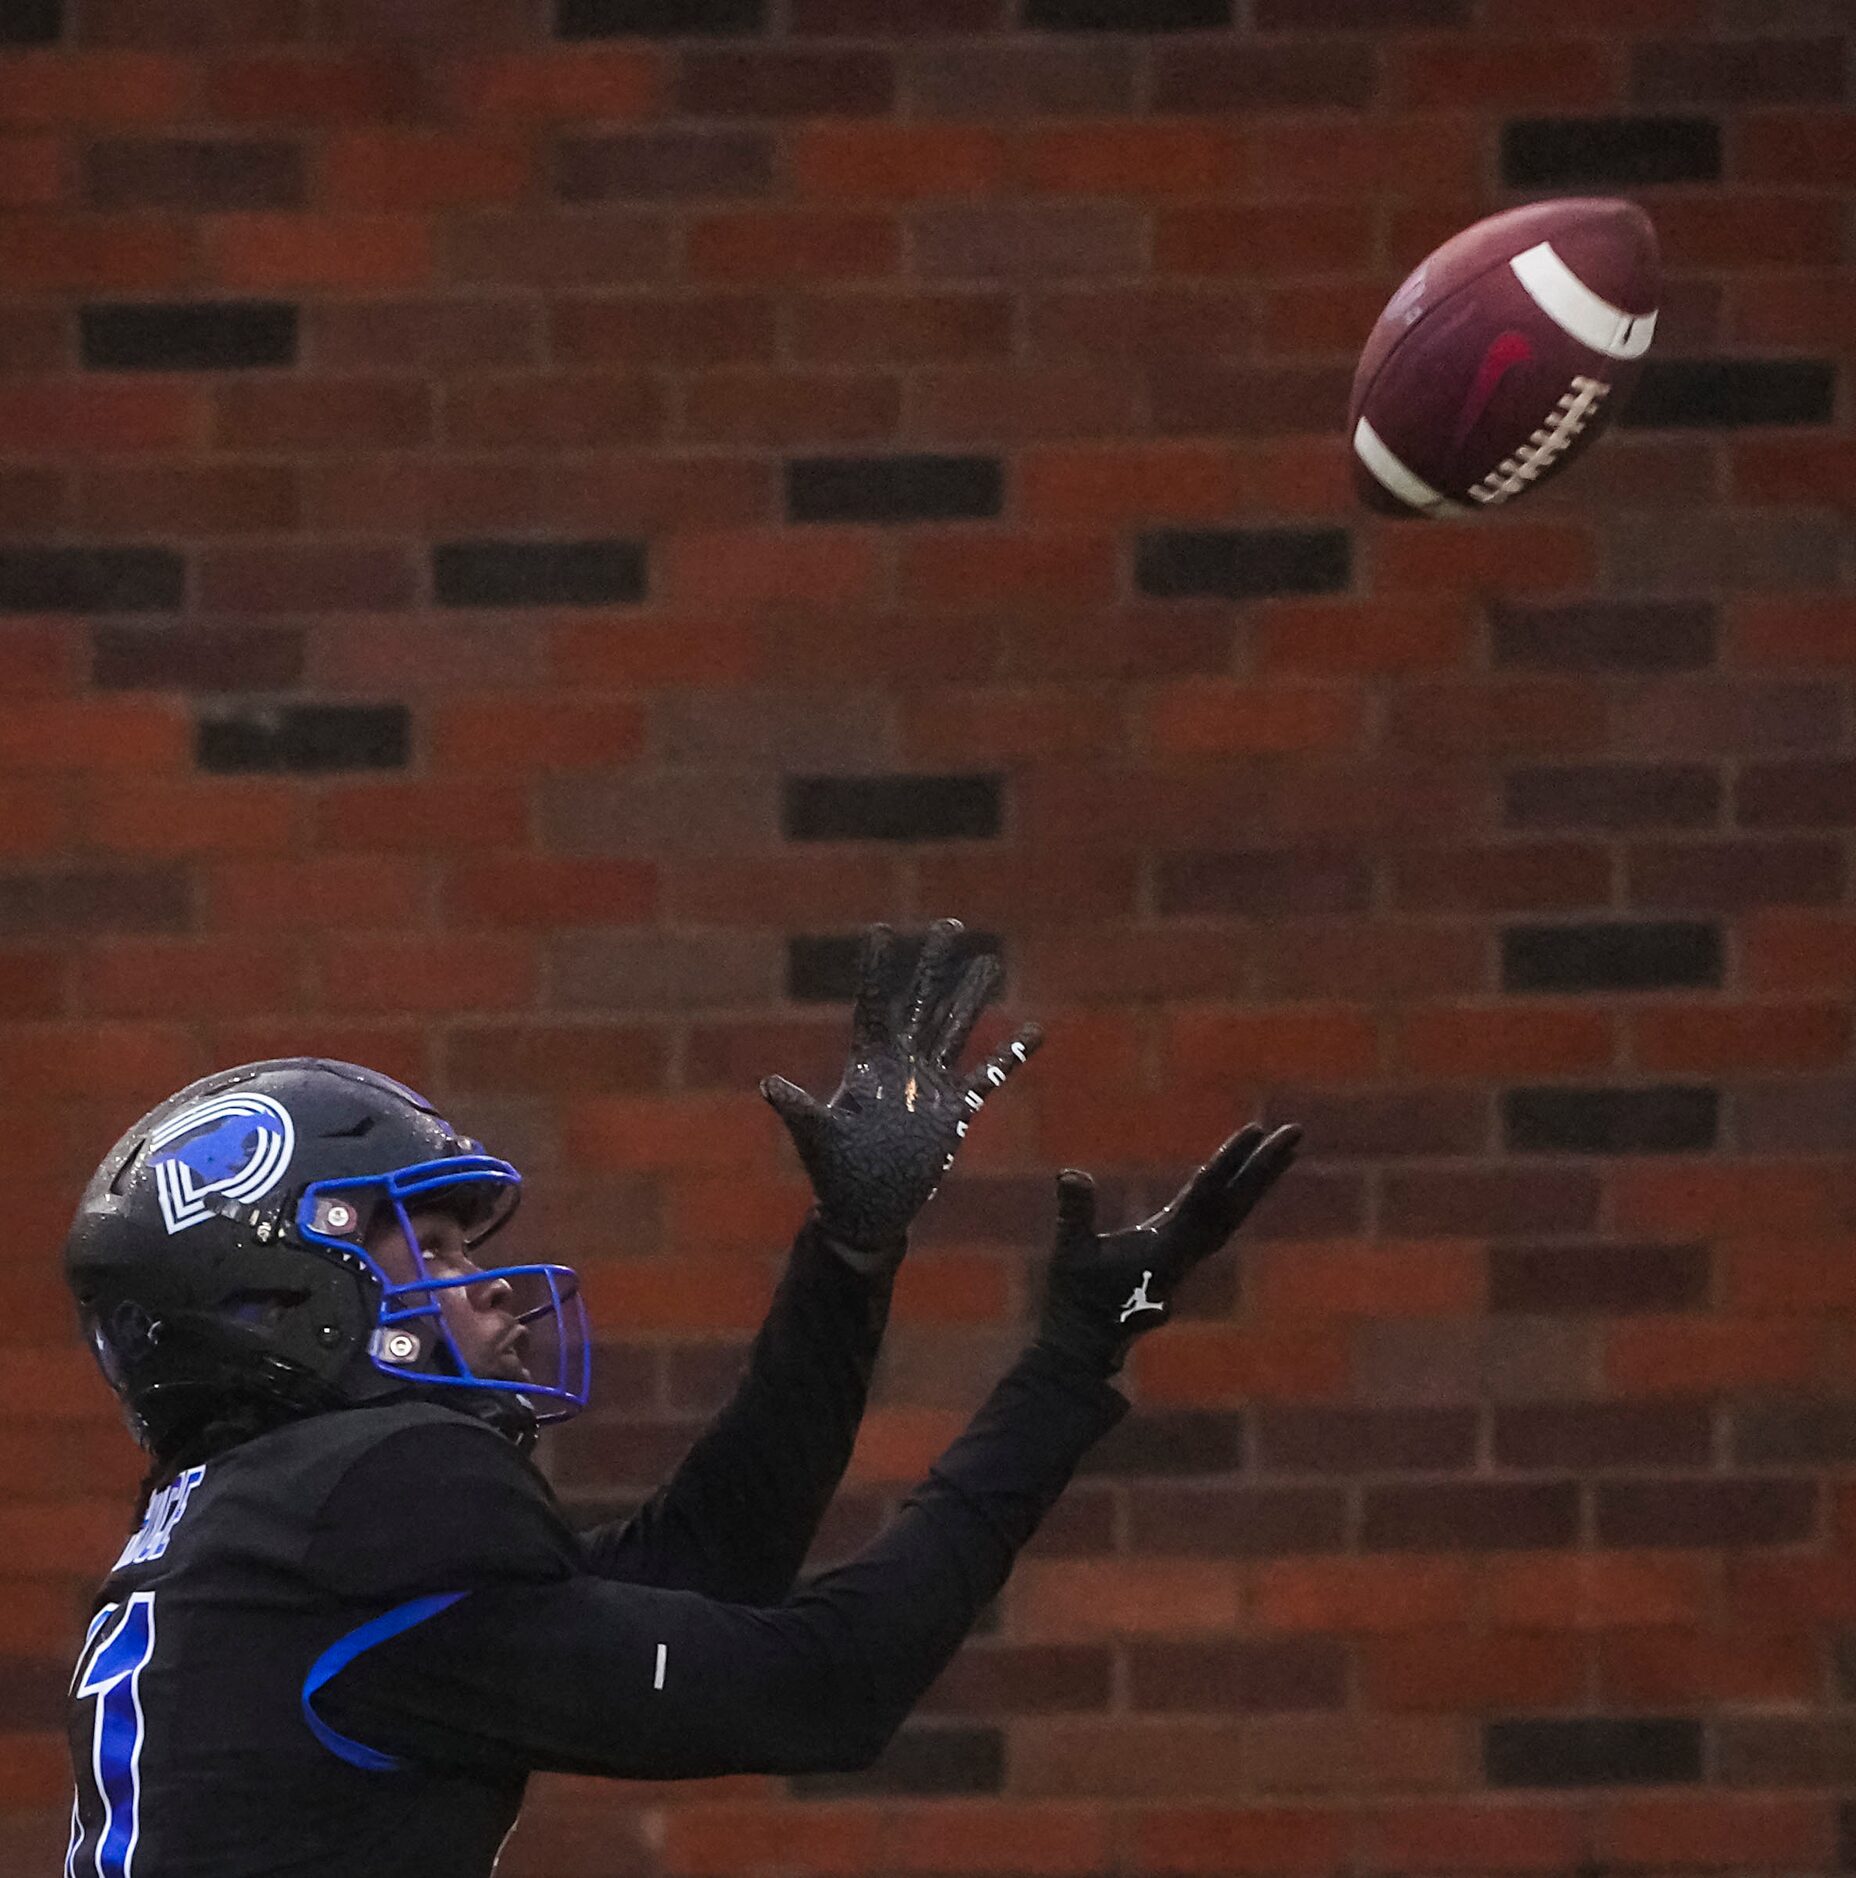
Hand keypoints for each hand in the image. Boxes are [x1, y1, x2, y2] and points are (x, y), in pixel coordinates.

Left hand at [762, 919, 1040, 1265]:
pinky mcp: (956, 1109)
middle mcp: (901, 1063)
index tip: (882, 929)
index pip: (874, 1004)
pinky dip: (1012, 1054)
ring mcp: (930, 1083)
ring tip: (990, 961)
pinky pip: (989, 1074)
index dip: (877, 968)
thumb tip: (769, 1085)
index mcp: (868, 1062)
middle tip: (949, 923)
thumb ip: (798, 1108)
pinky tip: (1035, 1031)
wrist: (867, 1207)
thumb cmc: (836, 1171)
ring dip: (972, 996)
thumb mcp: (816, 1136)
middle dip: (934, 964)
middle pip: (921, 1001)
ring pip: (955, 1027)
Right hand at [1038, 1122, 1301, 1373]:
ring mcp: (1188, 1254)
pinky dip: (1238, 1195)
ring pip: (1235, 1212)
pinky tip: (1241, 1179)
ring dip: (1260, 1179)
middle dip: (1266, 1167)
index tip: (1255, 1131)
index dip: (1230, 1161)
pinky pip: (1220, 1220)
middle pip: (1237, 1202)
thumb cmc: (1076, 1299)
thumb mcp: (1072, 1254)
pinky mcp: (1180, 1255)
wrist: (1087, 1346)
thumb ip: (1075, 1214)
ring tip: (1286, 1148)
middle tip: (1295, 1131)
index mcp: (1169, 1247)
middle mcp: (1189, 1250)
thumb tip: (1072, 1175)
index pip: (1206, 1194)